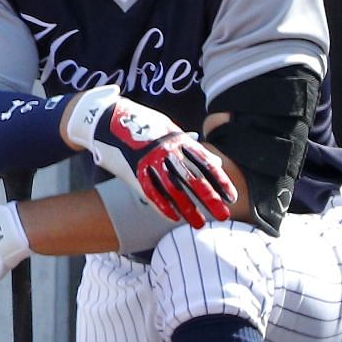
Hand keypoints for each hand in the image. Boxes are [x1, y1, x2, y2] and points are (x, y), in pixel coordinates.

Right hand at [66, 85, 234, 228]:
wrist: (109, 117)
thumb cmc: (142, 122)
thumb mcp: (171, 129)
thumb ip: (192, 148)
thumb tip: (215, 162)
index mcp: (179, 139)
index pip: (205, 163)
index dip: (220, 181)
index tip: (231, 197)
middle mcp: (168, 151)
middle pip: (193, 178)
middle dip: (210, 199)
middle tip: (224, 215)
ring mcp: (150, 161)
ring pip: (174, 189)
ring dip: (188, 208)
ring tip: (199, 224)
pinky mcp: (134, 170)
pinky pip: (151, 191)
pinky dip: (163, 206)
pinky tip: (174, 218)